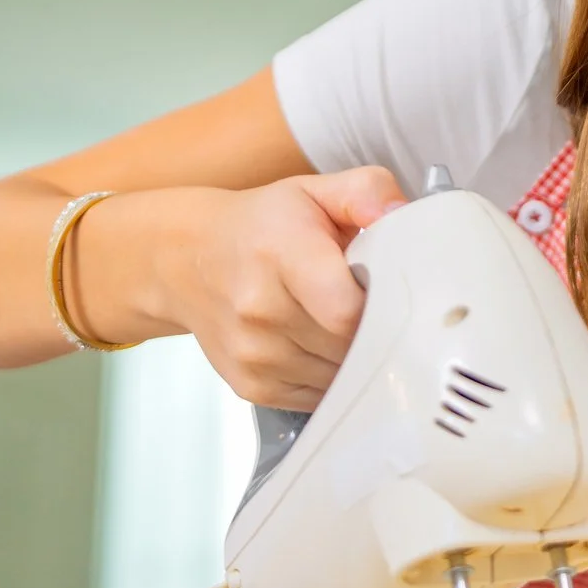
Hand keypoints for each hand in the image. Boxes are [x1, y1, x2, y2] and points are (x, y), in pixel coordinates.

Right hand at [163, 167, 405, 409]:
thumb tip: (400, 215)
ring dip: (356, 358)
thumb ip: (367, 191)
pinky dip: (333, 377)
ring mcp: (253, 354)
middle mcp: (260, 310)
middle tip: (381, 309)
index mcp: (281, 255)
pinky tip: (327, 347)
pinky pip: (318, 396)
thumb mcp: (314, 191)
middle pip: (348, 347)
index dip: (384, 310)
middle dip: (378, 333)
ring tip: (350, 324)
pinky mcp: (251, 386)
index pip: (347, 311)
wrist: (186, 259)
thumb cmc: (263, 225)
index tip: (398, 296)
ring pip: (338, 377)